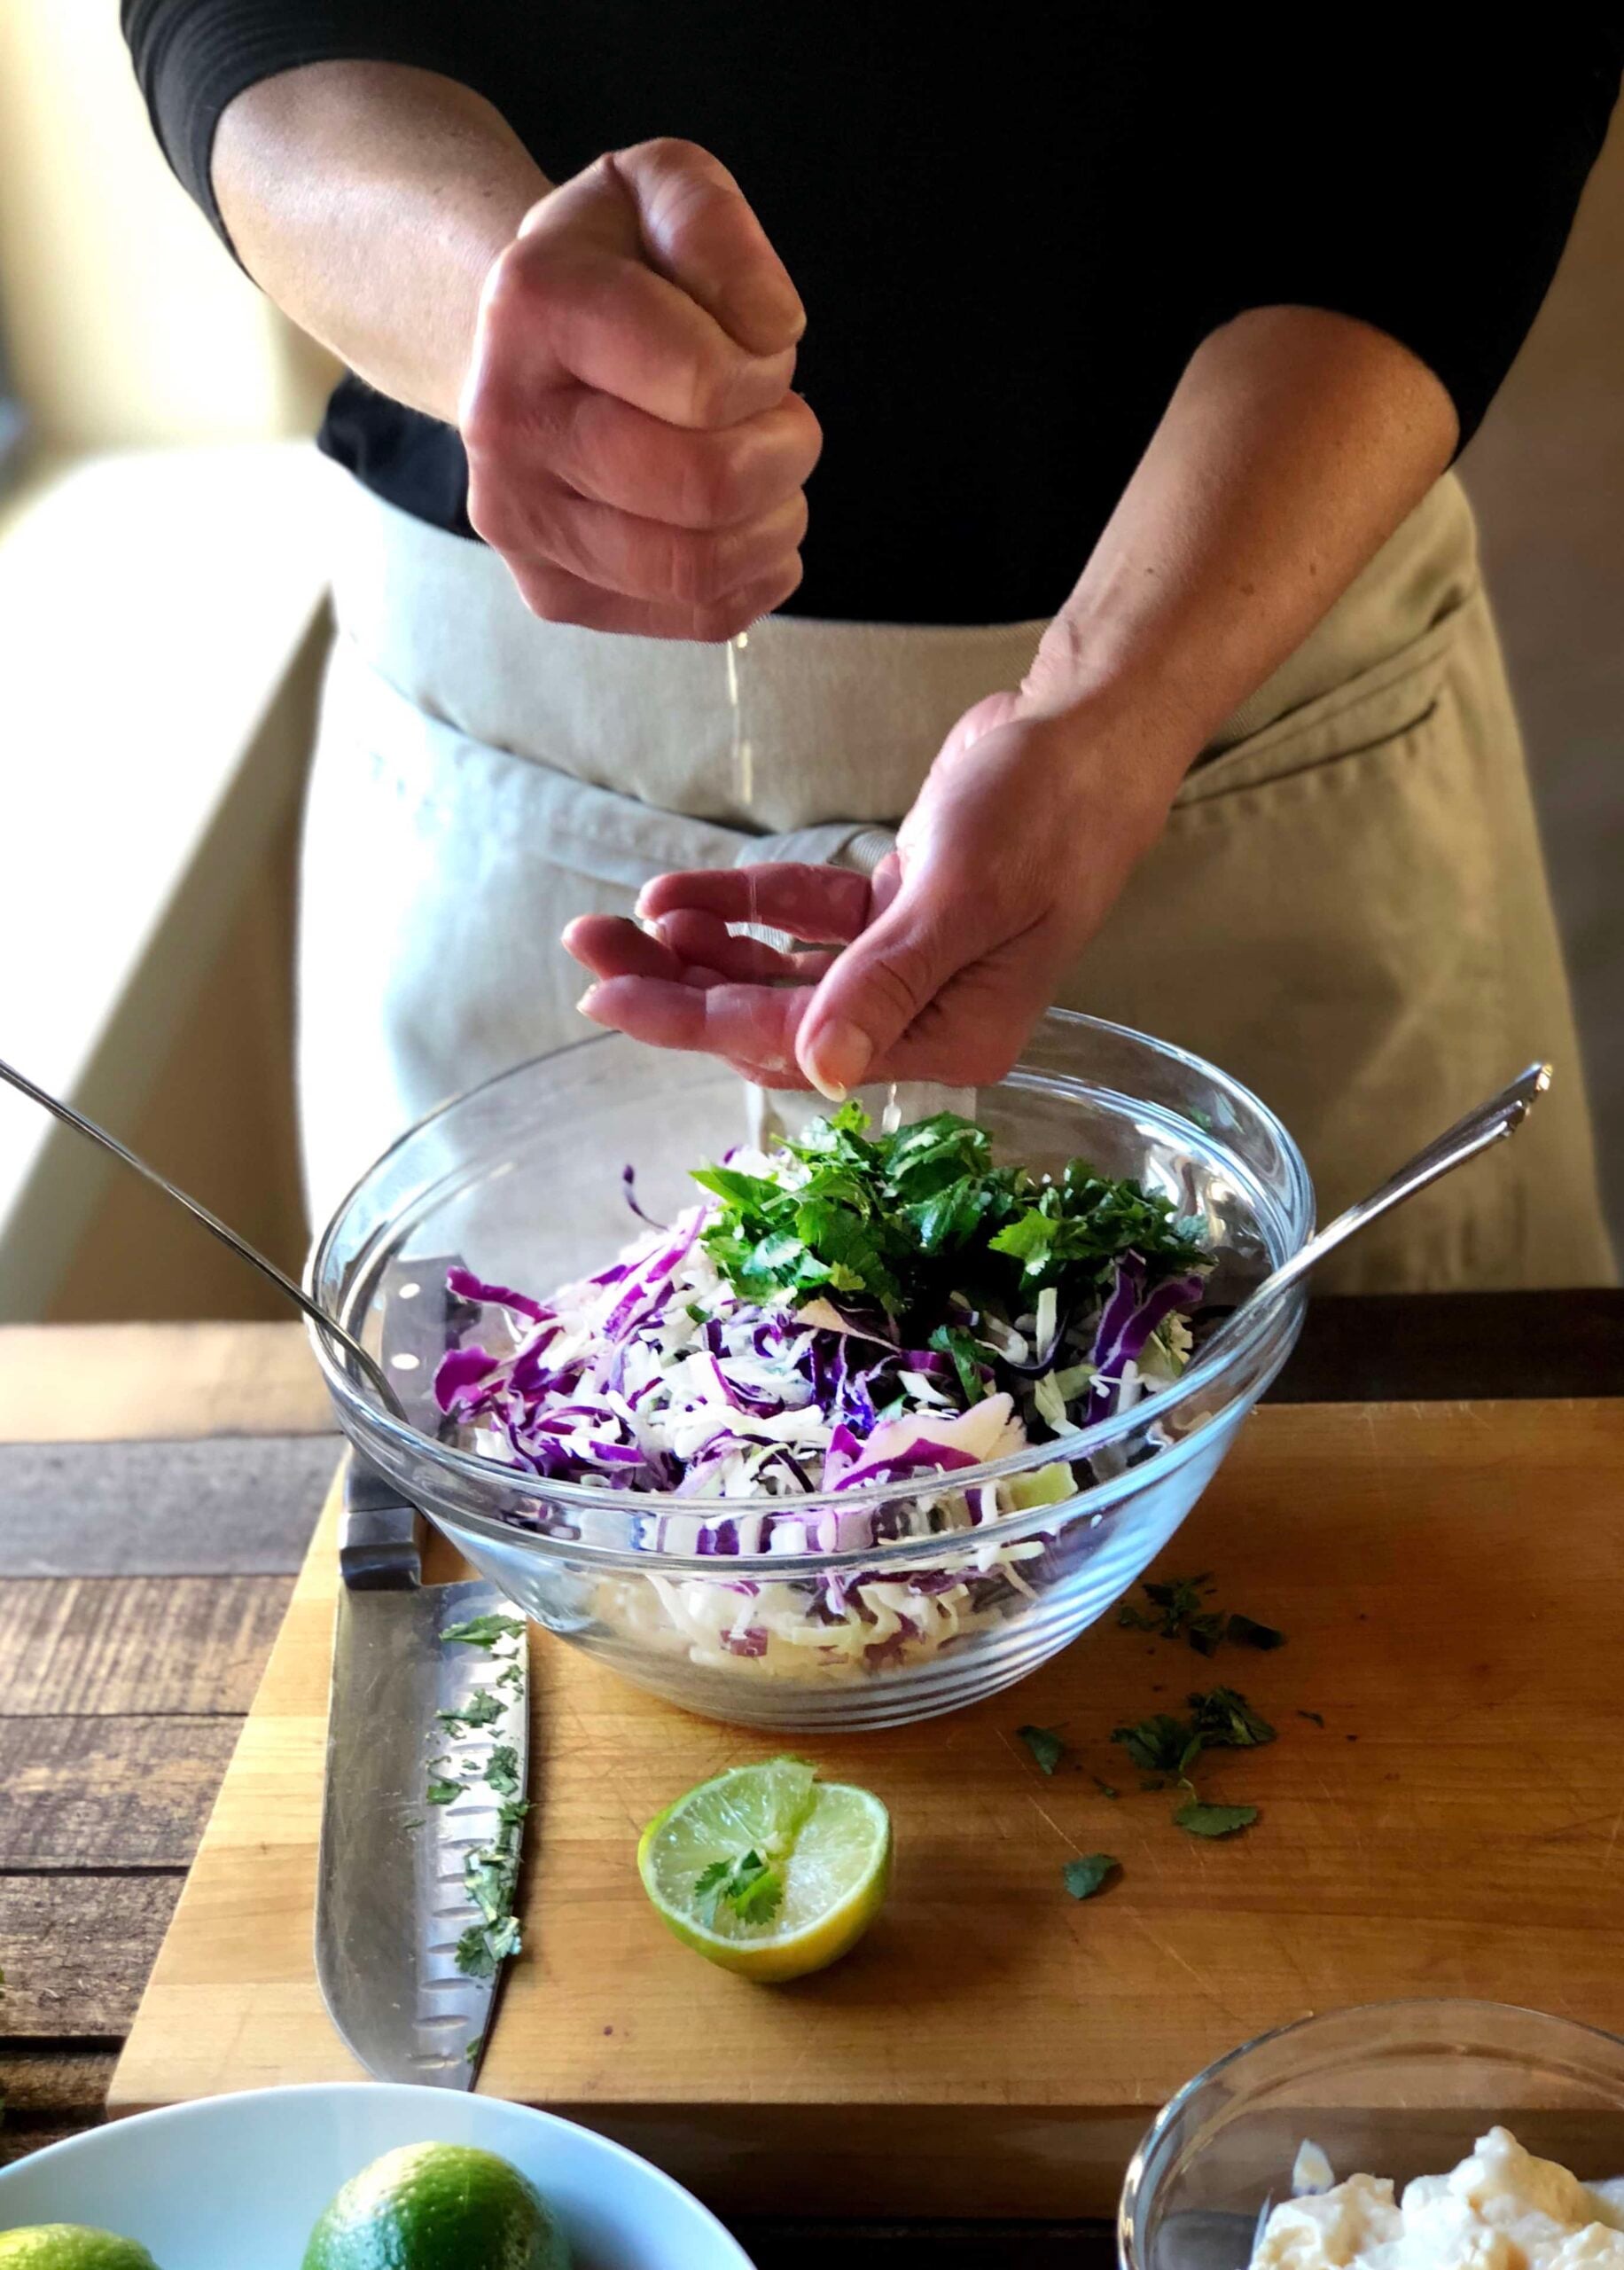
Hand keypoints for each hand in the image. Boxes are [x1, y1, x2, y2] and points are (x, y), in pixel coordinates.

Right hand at [460, 138, 819, 638]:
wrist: (515, 342)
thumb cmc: (610, 265)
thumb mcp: (659, 187)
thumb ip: (717, 226)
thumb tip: (771, 333)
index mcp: (534, 305)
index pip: (709, 385)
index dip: (767, 372)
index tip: (756, 351)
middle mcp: (507, 422)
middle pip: (706, 488)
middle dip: (785, 453)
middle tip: (782, 419)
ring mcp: (521, 520)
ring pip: (698, 567)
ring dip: (775, 522)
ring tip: (767, 473)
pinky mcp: (551, 591)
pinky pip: (693, 616)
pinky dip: (755, 576)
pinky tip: (747, 525)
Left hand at [562, 685, 1188, 1092]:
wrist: (1091, 728)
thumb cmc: (1045, 810)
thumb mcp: (962, 896)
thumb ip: (884, 983)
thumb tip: (816, 1071)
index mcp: (951, 1036)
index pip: (799, 1043)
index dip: (699, 1020)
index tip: (611, 997)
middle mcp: (924, 1017)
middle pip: (773, 1019)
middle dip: (678, 990)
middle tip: (588, 953)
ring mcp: (905, 967)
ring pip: (776, 974)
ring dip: (697, 949)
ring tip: (614, 919)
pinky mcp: (892, 916)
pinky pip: (800, 925)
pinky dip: (743, 908)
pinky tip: (676, 892)